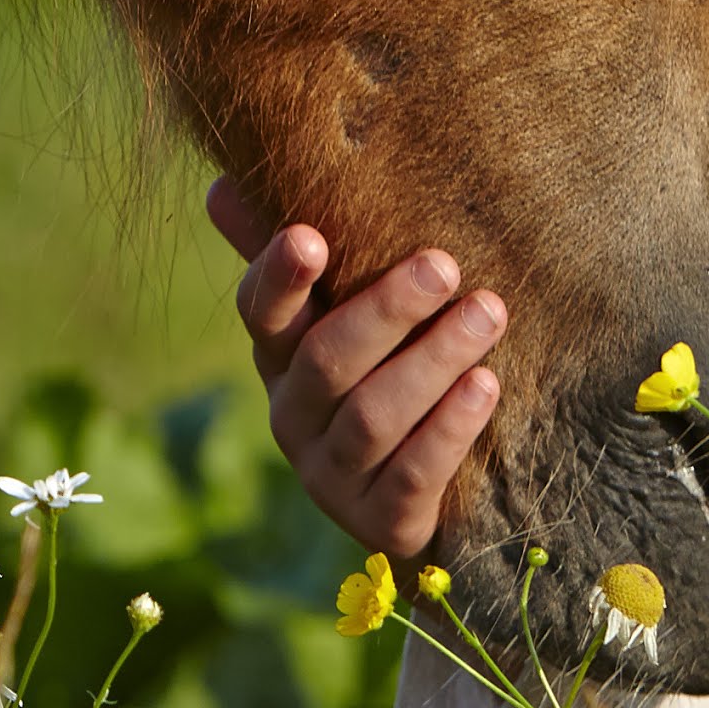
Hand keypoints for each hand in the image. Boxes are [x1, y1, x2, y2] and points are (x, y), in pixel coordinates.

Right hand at [205, 174, 504, 560]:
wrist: (439, 496)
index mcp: (281, 359)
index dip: (280, 277)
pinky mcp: (382, 523)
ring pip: (371, 418)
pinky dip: (448, 430)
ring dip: (432, 361)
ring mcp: (333, 477)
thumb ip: (302, 258)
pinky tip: (487, 386)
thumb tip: (219, 184)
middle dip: (386, 310)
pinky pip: (411, 476)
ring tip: (489, 314)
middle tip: (445, 264)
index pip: (262, 314)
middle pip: (326, 362)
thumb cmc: (392, 371)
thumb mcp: (349, 313)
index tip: (311, 235)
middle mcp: (294, 418)